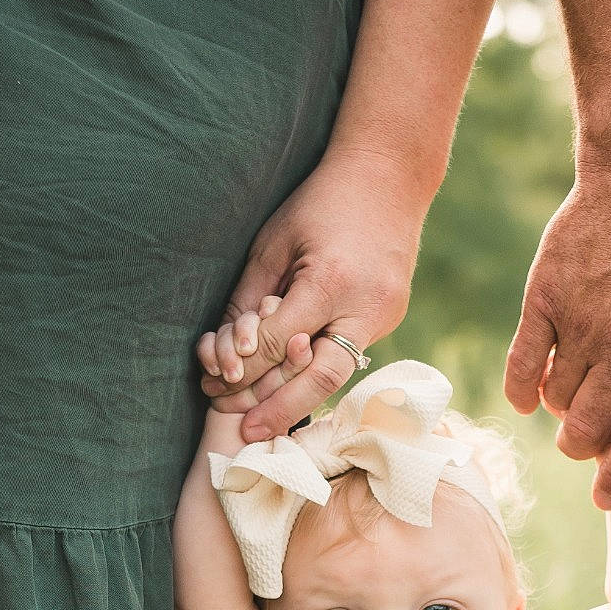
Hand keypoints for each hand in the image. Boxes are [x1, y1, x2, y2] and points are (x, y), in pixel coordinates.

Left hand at [197, 149, 424, 440]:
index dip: (246, 370)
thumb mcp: (275, 241)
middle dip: (281, 409)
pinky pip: (350, 354)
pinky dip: (319, 371)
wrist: (390, 176)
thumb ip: (252, 295)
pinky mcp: (392, 315)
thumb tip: (228, 349)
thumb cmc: (321, 201)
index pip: (279, 341)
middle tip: (246, 434)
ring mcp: (387, 313)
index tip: (217, 392)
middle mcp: (366, 305)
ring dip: (301, 397)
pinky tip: (294, 389)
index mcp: (331, 280)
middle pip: (321, 377)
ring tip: (266, 420)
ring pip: (339, 373)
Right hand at [505, 123, 610, 508]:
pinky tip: (532, 393)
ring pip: (556, 402)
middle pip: (589, 432)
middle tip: (589, 438)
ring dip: (562, 411)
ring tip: (576, 393)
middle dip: (586, 448)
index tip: (608, 499)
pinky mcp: (544, 300)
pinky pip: (522, 366)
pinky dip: (523, 389)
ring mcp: (581, 324)